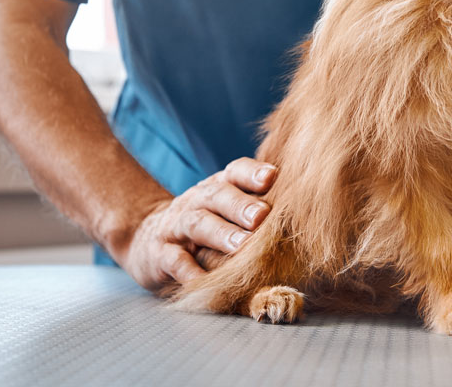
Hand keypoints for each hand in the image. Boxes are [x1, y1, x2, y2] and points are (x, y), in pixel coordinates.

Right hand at [117, 157, 276, 291]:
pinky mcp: (160, 255)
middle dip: (241, 205)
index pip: (235, 171)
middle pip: (218, 196)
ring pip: (198, 224)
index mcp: (218, 187)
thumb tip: (304, 214)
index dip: (252, 172)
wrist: (147, 239)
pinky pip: (174, 260)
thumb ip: (256, 208)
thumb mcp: (224, 210)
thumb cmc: (204, 225)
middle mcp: (197, 201)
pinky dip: (188, 271)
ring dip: (221, 234)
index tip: (273, 176)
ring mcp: (176, 226)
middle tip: (262, 216)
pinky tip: (203, 280)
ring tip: (241, 246)